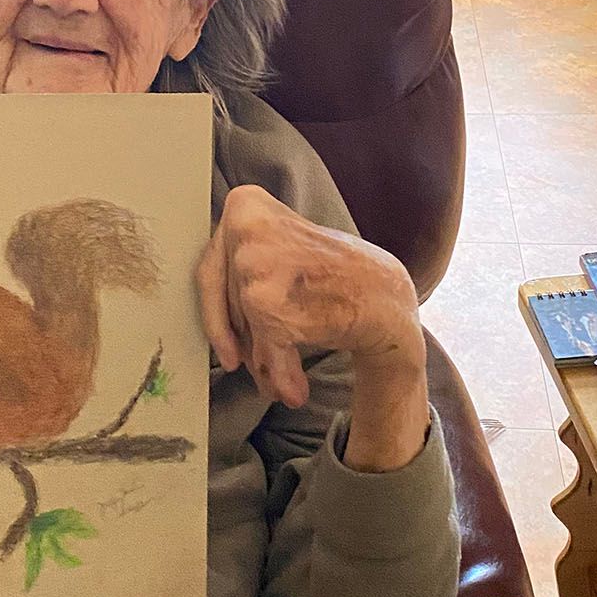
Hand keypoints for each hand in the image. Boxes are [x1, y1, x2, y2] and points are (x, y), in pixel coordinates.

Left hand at [196, 185, 425, 410]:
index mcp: (245, 206)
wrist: (384, 297)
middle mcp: (246, 228)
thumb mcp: (280, 248)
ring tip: (279, 384)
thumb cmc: (335, 276)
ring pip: (244, 326)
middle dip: (242, 339)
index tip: (225, 345)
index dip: (216, 313)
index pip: (212, 269)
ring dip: (261, 362)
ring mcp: (255, 264)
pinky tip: (294, 390)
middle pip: (227, 302)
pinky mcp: (267, 301)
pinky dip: (279, 372)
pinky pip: (262, 347)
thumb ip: (240, 272)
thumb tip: (213, 321)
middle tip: (252, 367)